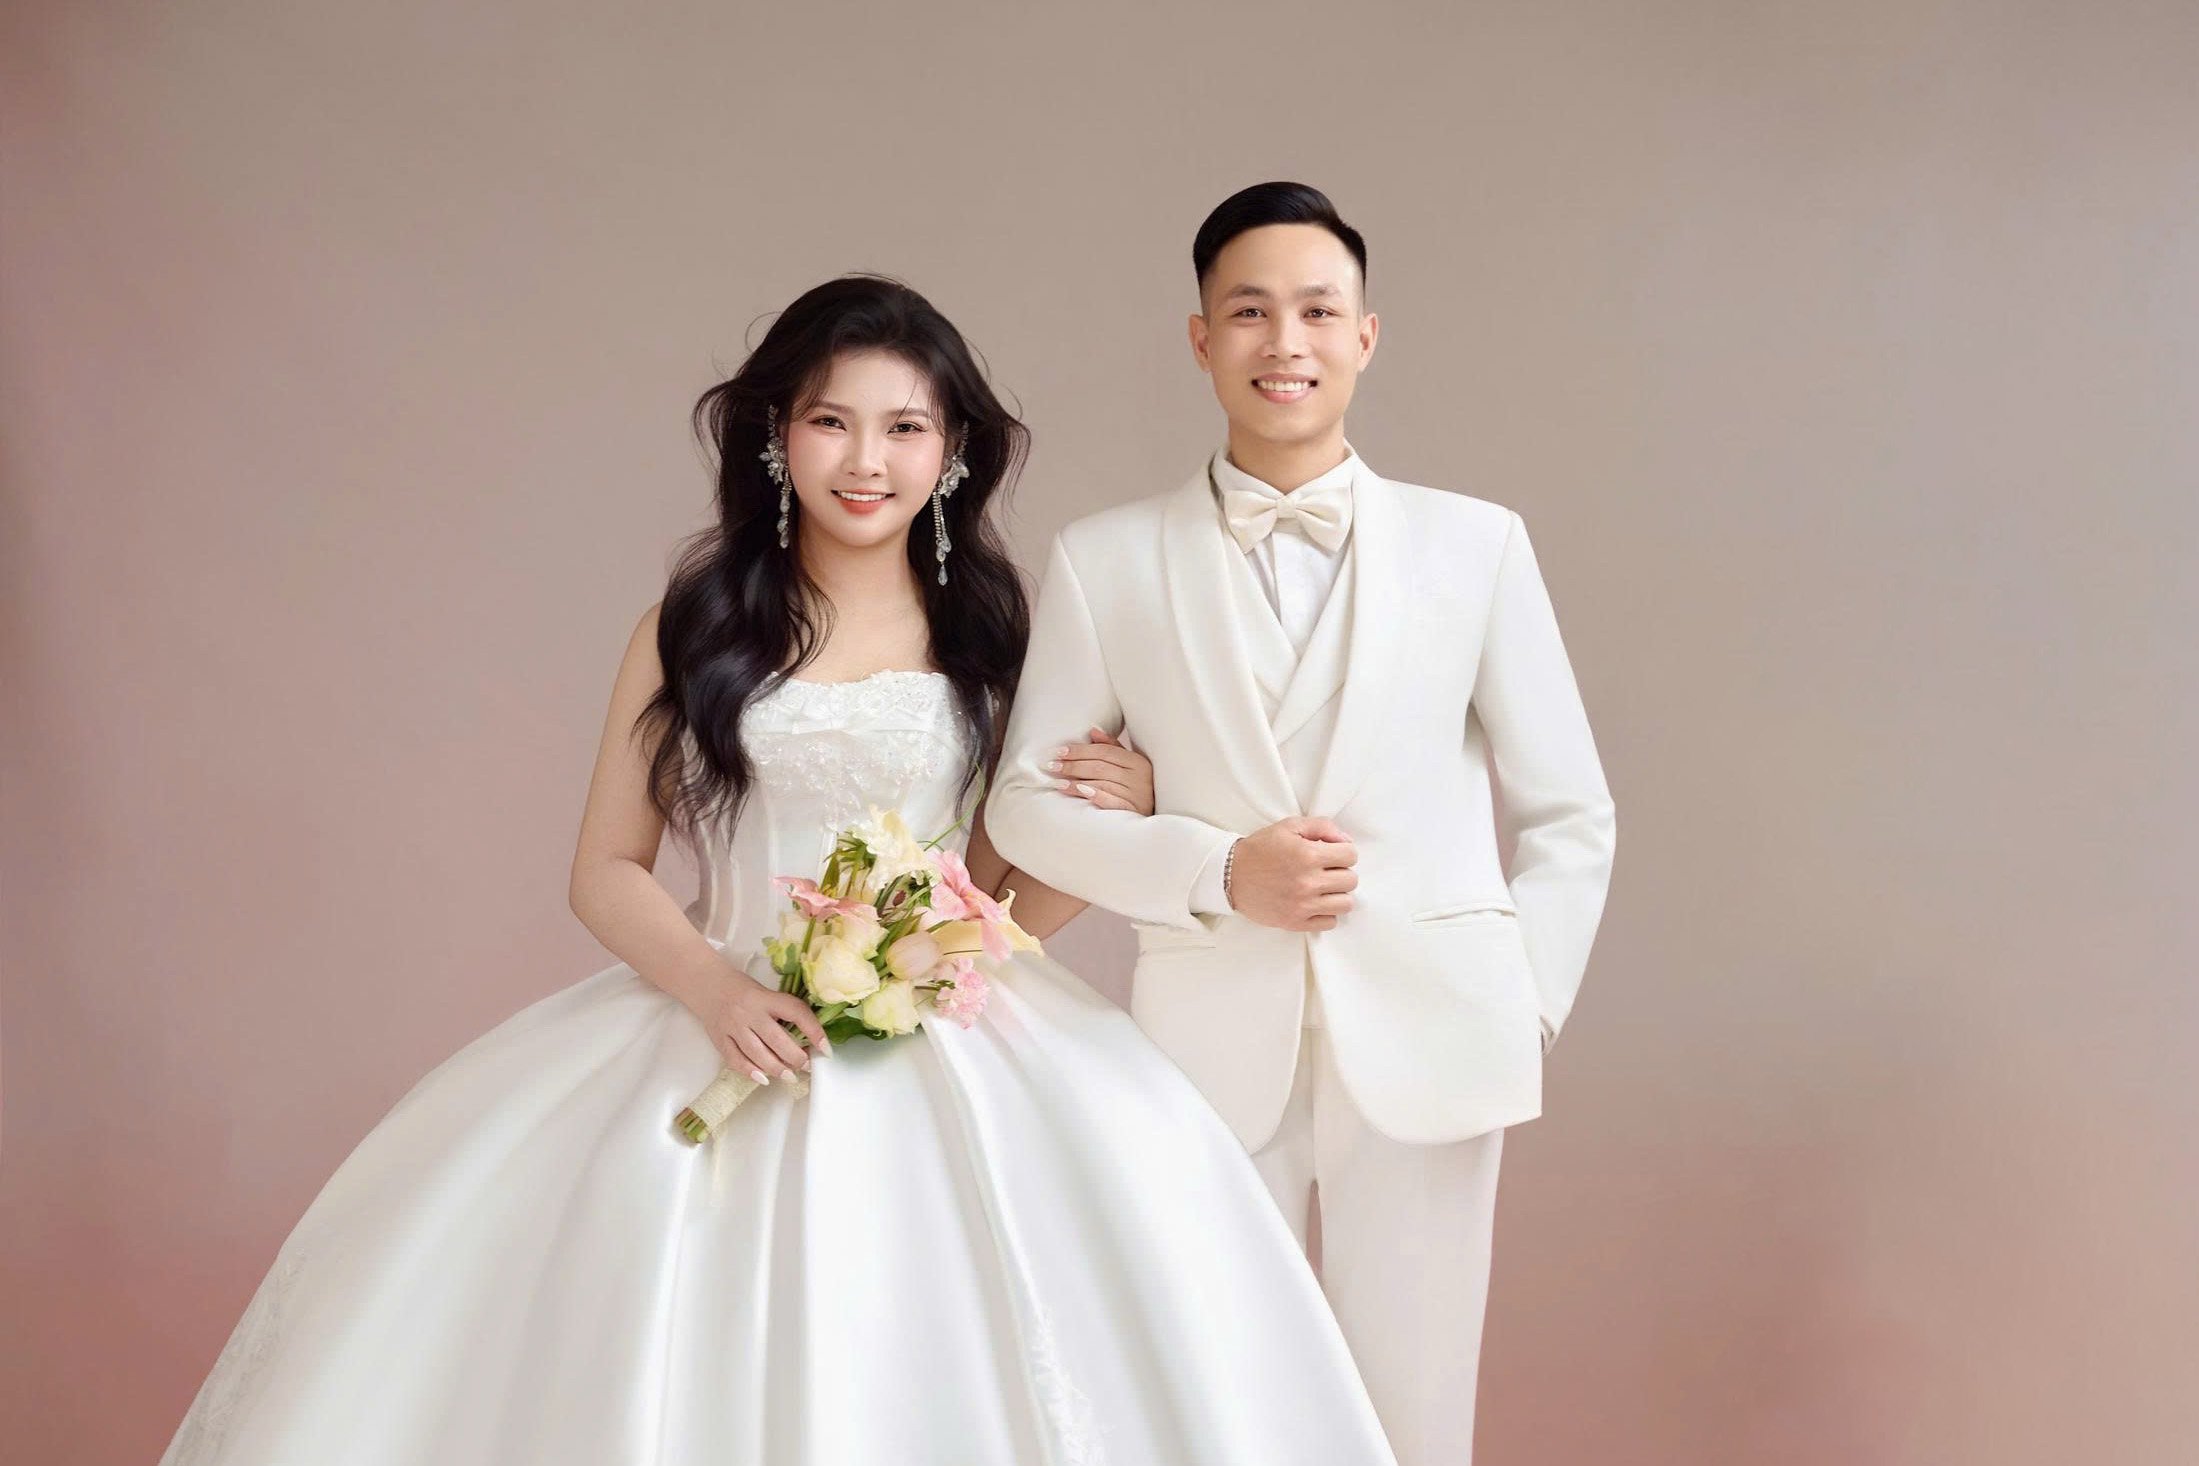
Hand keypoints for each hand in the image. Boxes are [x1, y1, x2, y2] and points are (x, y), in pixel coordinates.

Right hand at [692, 970, 828, 1084]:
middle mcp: (750, 1012)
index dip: (814, 1031)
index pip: (796, 1012)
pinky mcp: (720, 1038)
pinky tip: (763, 1078)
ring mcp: (733, 1026)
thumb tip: (808, 1039)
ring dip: (777, 1068)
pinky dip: (751, 1072)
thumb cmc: (744, 990)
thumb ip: (783, 1012)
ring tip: (790, 1076)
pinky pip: (736, 1060)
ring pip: (757, 1053)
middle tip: (806, 1066)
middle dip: (796, 1057)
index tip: (825, 1048)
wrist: (708, 984)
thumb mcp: (766, 994)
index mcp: (766, 998)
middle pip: (777, 1040)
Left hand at [1046, 726, 1155, 814]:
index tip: (1060, 751)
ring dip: (1077, 782)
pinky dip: (1096, 796)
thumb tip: (1092, 730)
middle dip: (1073, 765)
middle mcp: (1139, 777)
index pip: (1104, 752)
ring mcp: (1137, 796)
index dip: (1081, 750)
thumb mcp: (1128, 767)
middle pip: (1100, 767)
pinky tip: (1080, 792)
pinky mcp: (1133, 812)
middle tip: (1052, 766)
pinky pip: (1112, 802)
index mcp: (1138, 762)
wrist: (1149, 821)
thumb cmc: (1135, 790)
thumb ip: (1111, 748)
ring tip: (1057, 782)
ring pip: (1102, 784)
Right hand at [1226, 817, 1358, 931]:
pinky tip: (1315, 902)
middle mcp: (1308, 881)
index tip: (1333, 854)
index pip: (1351, 855)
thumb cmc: (1260, 849)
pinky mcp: (1296, 922)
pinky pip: (1330, 922)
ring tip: (1323, 888)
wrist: (1230, 875)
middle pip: (1351, 880)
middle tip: (1326, 870)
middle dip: (1341, 872)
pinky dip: (1326, 913)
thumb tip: (1346, 840)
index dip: (1343, 852)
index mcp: (1308, 855)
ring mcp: (1303, 904)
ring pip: (1345, 904)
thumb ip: (1322, 826)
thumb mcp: (1289, 826)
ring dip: (1338, 894)